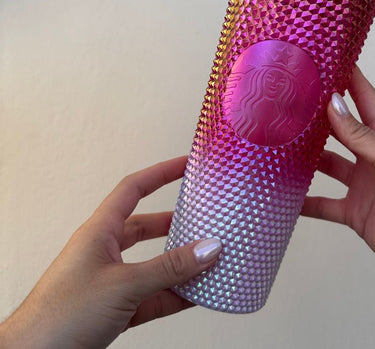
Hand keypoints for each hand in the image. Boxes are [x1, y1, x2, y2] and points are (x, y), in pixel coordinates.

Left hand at [0, 157, 221, 348]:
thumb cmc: (60, 316)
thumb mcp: (123, 285)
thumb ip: (169, 268)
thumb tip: (208, 248)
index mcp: (100, 231)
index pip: (133, 189)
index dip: (160, 173)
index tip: (186, 164)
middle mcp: (106, 251)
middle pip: (147, 227)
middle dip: (176, 223)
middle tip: (203, 217)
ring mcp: (111, 281)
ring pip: (153, 265)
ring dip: (180, 265)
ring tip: (209, 259)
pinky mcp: (116, 308)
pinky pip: (154, 295)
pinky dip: (176, 295)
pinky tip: (197, 294)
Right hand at [302, 67, 374, 300]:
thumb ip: (363, 137)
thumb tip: (334, 105)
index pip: (366, 101)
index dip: (350, 79)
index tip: (330, 59)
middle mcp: (373, 159)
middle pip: (342, 130)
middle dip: (320, 115)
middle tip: (292, 100)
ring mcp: (363, 186)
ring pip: (328, 164)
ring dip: (308, 157)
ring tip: (280, 145)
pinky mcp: (354, 213)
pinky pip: (324, 204)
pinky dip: (306, 201)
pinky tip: (285, 197)